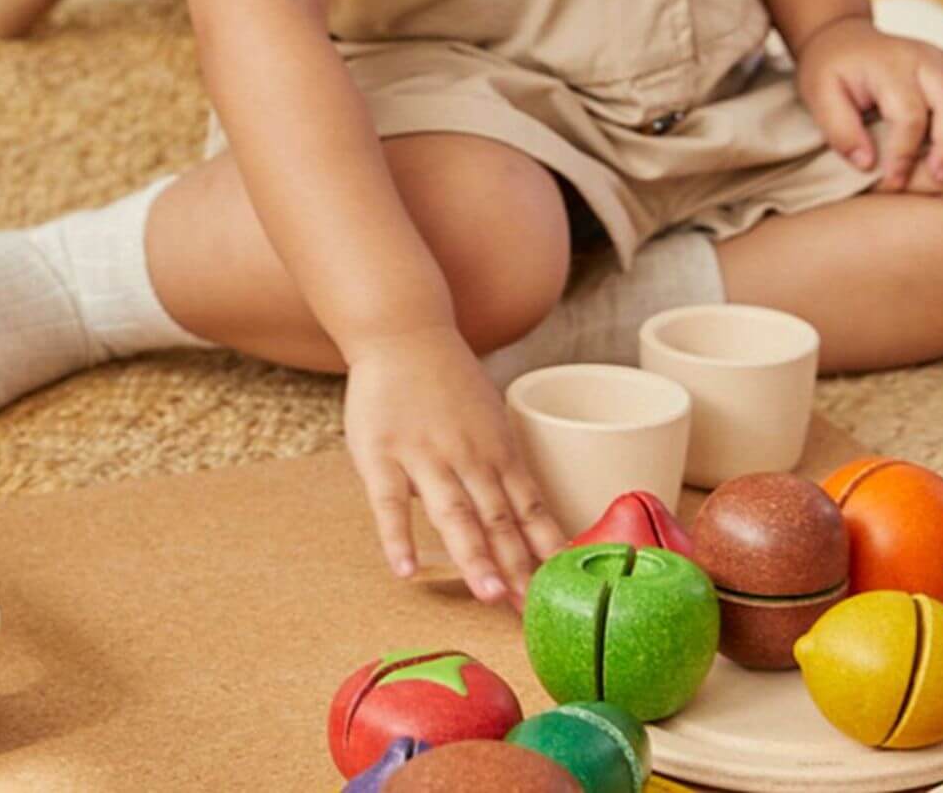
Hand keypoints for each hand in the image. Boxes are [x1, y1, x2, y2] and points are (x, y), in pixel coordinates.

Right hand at [343, 324, 566, 609]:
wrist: (405, 332)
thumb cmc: (448, 382)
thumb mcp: (489, 419)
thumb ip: (502, 467)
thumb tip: (525, 519)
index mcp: (497, 450)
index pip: (529, 509)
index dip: (544, 551)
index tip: (561, 589)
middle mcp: (468, 456)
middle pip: (498, 518)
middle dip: (517, 566)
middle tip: (532, 610)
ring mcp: (425, 455)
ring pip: (453, 513)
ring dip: (474, 555)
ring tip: (488, 595)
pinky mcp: (382, 454)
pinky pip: (389, 502)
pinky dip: (397, 537)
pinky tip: (406, 570)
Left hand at [795, 16, 942, 191]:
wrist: (841, 36)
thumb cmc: (830, 71)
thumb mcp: (819, 96)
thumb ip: (839, 130)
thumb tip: (868, 164)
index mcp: (887, 66)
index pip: (908, 114)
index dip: (904, 153)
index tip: (892, 182)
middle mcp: (921, 56)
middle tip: (938, 178)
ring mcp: (941, 55)